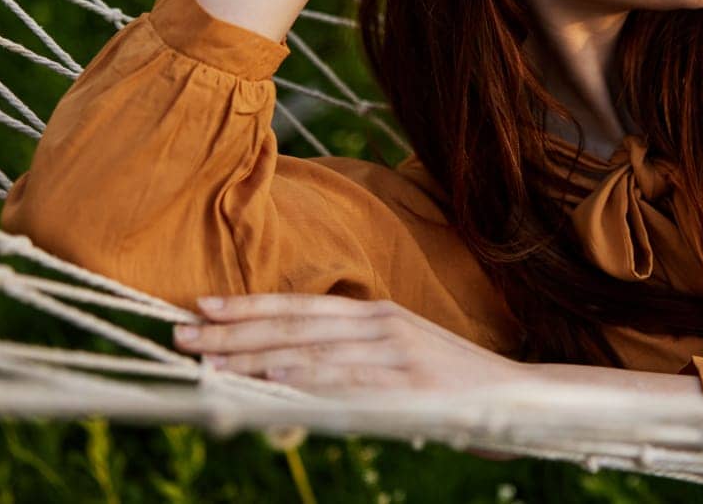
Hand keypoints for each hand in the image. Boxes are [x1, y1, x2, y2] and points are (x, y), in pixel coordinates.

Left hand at [173, 293, 529, 393]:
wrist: (522, 398)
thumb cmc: (453, 385)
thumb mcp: (400, 359)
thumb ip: (352, 359)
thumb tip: (287, 370)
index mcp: (377, 313)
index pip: (301, 305)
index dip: (249, 306)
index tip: (200, 306)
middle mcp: (382, 323)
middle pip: (295, 325)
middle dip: (234, 331)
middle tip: (181, 335)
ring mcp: (397, 351)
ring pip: (312, 350)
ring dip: (255, 356)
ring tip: (208, 361)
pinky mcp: (410, 382)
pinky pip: (347, 380)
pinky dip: (306, 379)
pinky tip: (271, 382)